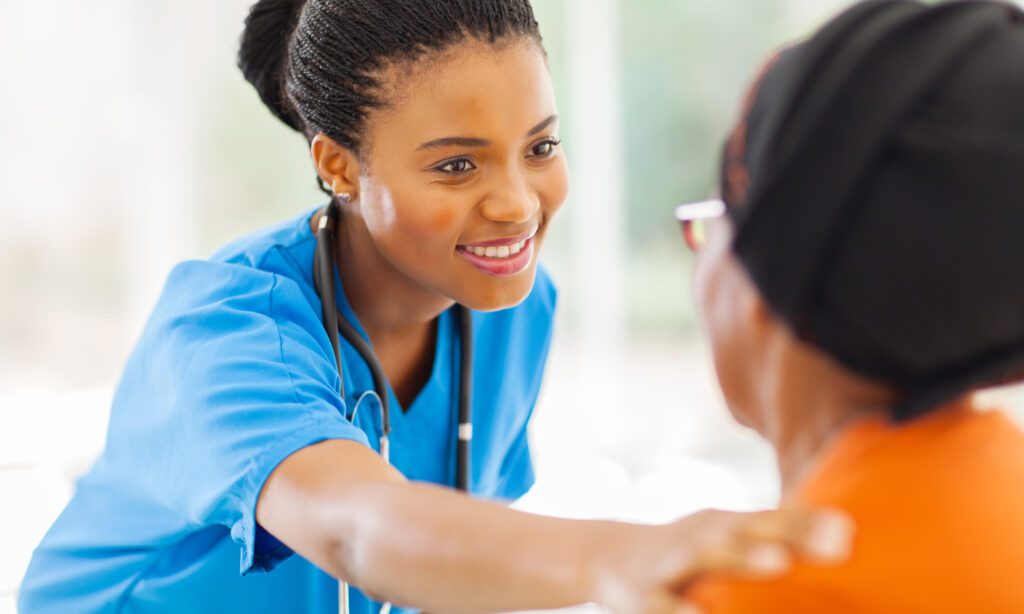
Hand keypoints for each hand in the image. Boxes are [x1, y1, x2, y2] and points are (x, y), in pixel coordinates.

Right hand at [588, 507, 853, 613]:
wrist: (606, 557)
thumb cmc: (688, 552)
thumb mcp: (725, 539)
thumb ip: (777, 536)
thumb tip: (845, 536)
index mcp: (726, 525)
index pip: (774, 519)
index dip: (809, 522)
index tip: (848, 530)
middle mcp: (702, 537)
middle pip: (749, 529)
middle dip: (788, 532)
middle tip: (835, 541)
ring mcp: (671, 561)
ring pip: (708, 556)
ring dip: (741, 557)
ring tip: (777, 562)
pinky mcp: (642, 595)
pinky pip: (663, 604)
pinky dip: (681, 610)